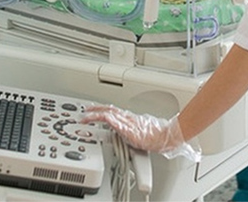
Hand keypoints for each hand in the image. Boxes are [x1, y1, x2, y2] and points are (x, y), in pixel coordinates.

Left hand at [81, 105, 200, 161]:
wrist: (165, 137)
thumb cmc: (155, 137)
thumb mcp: (137, 133)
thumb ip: (127, 133)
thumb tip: (120, 136)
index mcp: (128, 118)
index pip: (111, 111)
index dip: (99, 110)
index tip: (90, 110)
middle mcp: (127, 118)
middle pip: (108, 110)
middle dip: (94, 110)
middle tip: (83, 112)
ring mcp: (128, 123)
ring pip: (109, 114)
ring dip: (96, 115)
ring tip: (85, 117)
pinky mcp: (130, 129)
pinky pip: (117, 123)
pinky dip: (108, 119)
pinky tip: (101, 119)